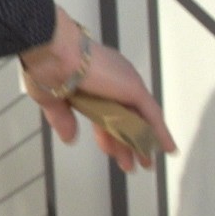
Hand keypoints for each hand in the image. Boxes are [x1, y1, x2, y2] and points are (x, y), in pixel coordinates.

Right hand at [19, 9, 175, 172]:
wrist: (54, 51)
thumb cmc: (48, 69)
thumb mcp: (53, 100)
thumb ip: (63, 120)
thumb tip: (70, 138)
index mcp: (92, 79)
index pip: (106, 112)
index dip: (108, 135)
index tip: (109, 152)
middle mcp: (112, 79)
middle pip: (125, 117)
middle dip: (127, 143)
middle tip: (132, 164)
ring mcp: (125, 83)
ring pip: (139, 118)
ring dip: (143, 142)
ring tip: (146, 164)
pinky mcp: (134, 89)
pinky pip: (151, 115)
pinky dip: (160, 132)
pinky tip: (167, 149)